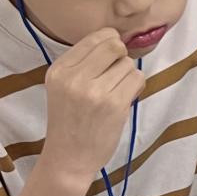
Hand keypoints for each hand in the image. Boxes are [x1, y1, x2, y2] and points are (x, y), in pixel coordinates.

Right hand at [39, 30, 145, 184]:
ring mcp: (94, 91)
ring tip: (116, 92)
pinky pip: (137, 79)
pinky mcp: (114, 105)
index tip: (109, 58)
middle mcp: (73, 78)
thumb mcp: (63, 86)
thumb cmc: (69, 121)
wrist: (68, 158)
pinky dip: (136, 87)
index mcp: (58, 70)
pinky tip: (124, 99)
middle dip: (121, 56)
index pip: (95, 37)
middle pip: (114, 45)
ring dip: (128, 75)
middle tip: (116, 74)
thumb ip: (83, 63)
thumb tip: (116, 39)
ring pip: (128, 63)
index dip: (110, 43)